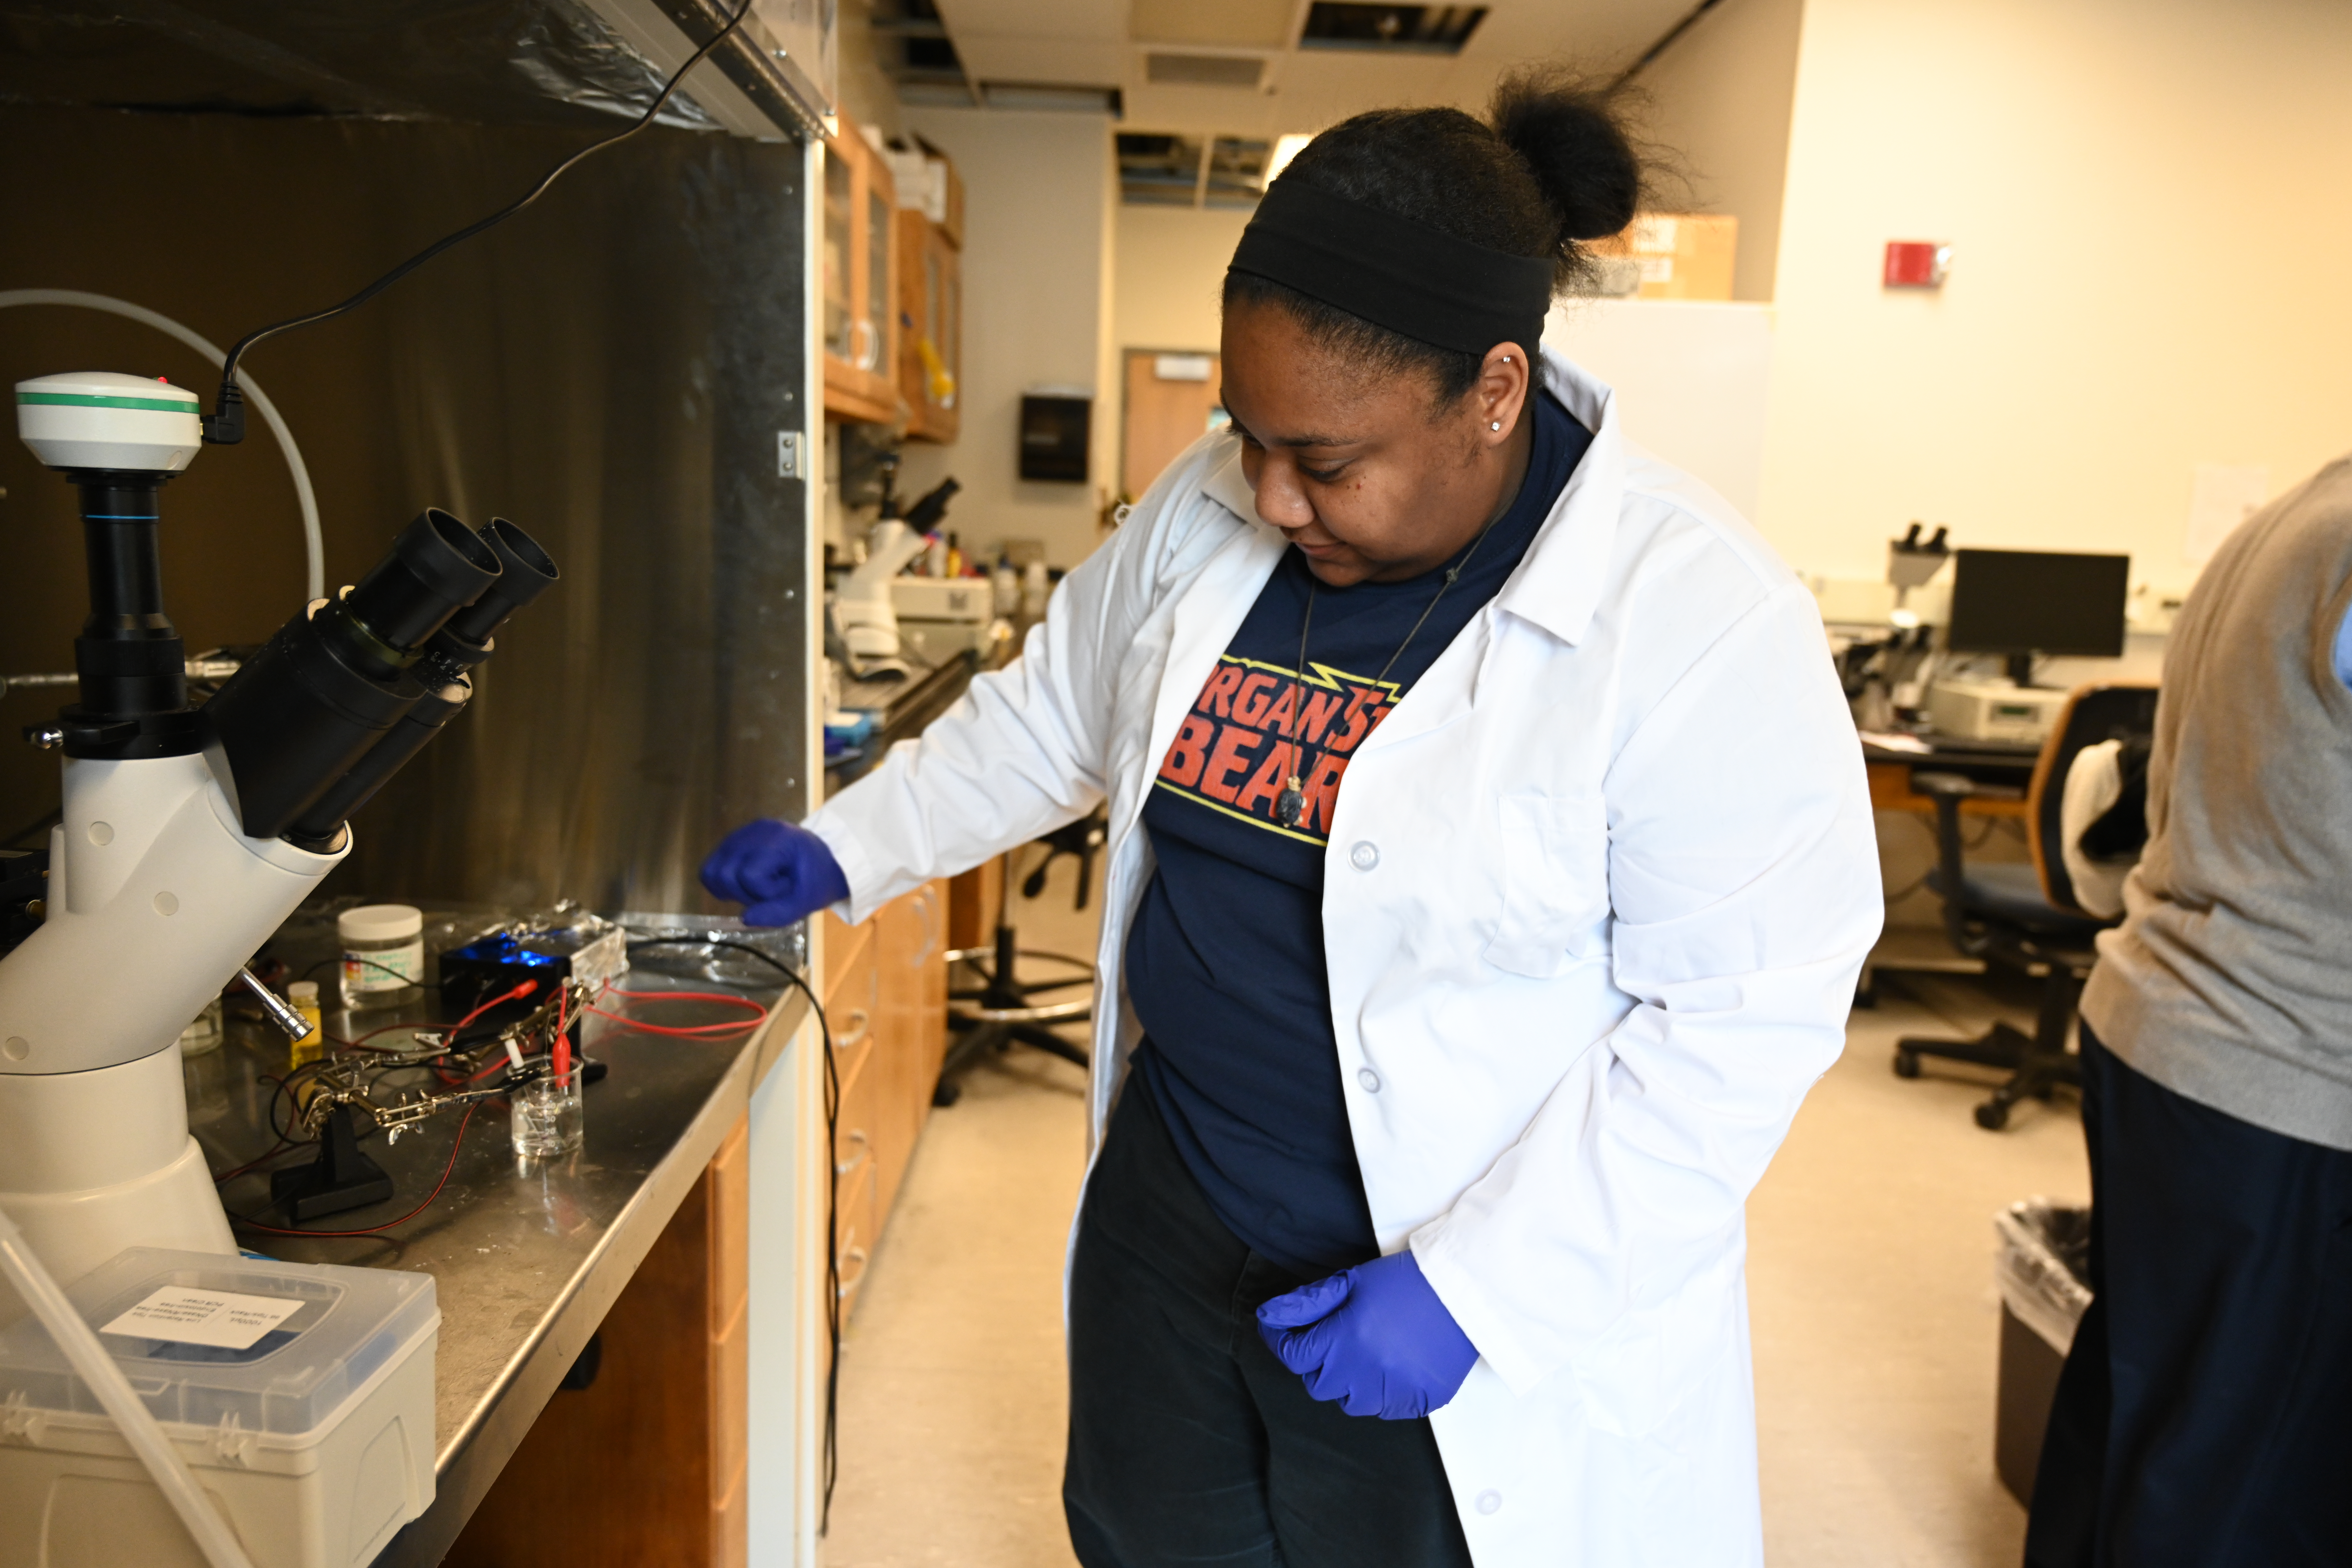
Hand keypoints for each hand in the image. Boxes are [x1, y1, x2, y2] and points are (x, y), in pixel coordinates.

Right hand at [699, 819, 849, 926]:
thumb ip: (777, 913)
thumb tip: (744, 919)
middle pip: (724, 874)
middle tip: (769, 893)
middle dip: (745, 894)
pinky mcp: (732, 842)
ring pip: (711, 871)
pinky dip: (726, 883)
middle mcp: (753, 831)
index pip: (749, 875)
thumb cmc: (816, 879)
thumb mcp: (805, 902)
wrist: (823, 860)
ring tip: (758, 889)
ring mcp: (739, 834)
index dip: (764, 893)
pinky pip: (712, 867)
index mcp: (777, 839)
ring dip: (733, 889)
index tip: (786, 889)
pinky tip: (747, 884)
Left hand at [1255, 1249, 1478, 1419]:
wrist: (1465, 1291)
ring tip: (1366, 1353)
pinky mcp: (1418, 1402)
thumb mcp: (1351, 1282)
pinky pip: (1384, 1409)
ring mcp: (1393, 1391)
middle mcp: (1365, 1371)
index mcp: (1346, 1337)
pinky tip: (1393, 1365)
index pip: (1294, 1355)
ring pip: (1349, 1402)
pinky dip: (1381, 1392)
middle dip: (1316, 1363)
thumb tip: (1269, 1316)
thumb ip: (1307, 1303)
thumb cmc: (1406, 1281)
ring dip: (1348, 1381)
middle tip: (1332, 1340)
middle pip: (1317, 1384)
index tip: (1278, 1332)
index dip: (1281, 1342)